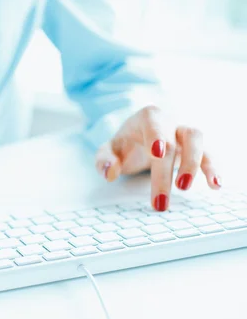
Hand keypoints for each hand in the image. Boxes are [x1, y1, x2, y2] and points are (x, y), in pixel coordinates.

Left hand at [95, 106, 220, 210]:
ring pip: (197, 141)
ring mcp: (186, 132)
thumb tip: (109, 172)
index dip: (157, 136)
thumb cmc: (126, 144)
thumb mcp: (109, 150)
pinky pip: (210, 154)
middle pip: (174, 141)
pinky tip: (215, 186)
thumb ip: (104, 160)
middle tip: (159, 200)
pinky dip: (213, 169)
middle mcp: (170, 121)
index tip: (157, 154)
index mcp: (147, 118)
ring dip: (194, 165)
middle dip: (166, 172)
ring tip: (184, 187)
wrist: (141, 136)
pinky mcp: (198, 146)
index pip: (154, 123)